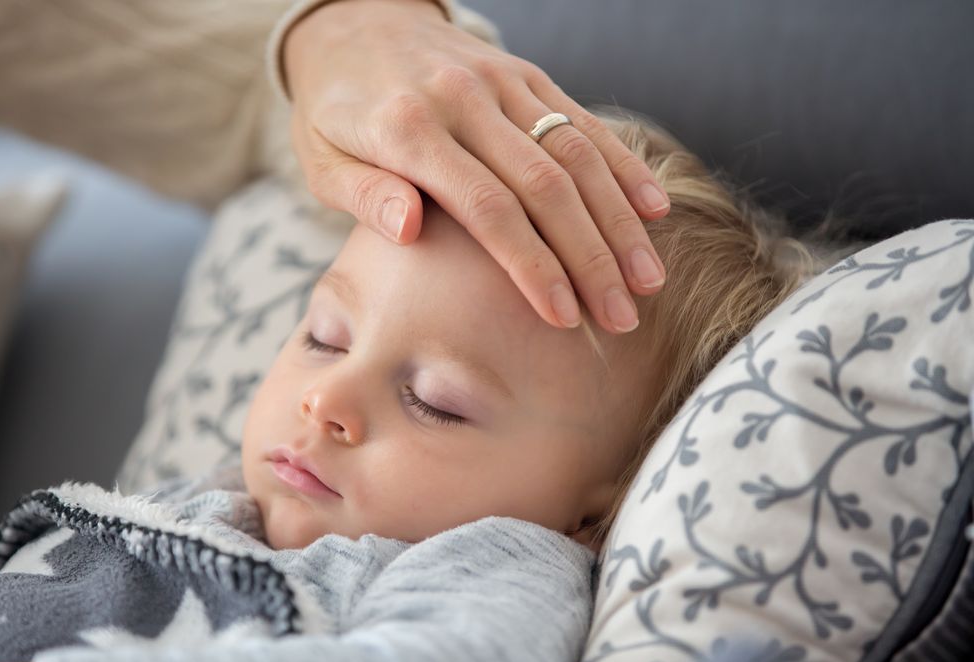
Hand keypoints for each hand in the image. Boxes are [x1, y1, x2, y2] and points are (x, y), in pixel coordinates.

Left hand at [284, 0, 670, 332]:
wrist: (352, 24)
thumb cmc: (333, 113)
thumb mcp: (322, 160)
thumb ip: (365, 194)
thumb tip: (410, 231)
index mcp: (408, 129)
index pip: (485, 207)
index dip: (531, 264)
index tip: (563, 316)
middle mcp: (463, 99)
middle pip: (544, 187)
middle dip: (590, 257)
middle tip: (621, 318)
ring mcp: (499, 82)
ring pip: (575, 153)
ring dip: (618, 220)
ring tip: (648, 279)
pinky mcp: (524, 74)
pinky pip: (581, 119)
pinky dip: (622, 164)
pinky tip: (654, 210)